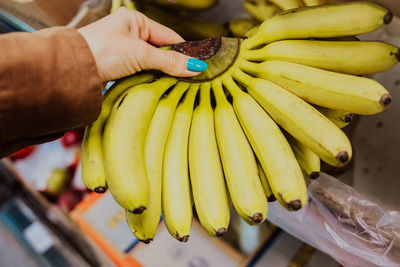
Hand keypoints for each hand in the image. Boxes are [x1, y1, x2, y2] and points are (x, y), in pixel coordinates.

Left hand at [78, 7, 206, 81]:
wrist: (71, 68)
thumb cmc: (102, 51)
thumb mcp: (140, 54)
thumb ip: (169, 61)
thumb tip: (195, 66)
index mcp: (135, 21)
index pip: (168, 36)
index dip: (184, 51)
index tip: (198, 65)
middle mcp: (130, 33)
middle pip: (161, 50)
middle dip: (173, 64)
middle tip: (190, 77)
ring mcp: (124, 49)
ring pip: (152, 62)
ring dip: (162, 73)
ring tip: (177, 83)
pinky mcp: (119, 65)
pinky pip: (141, 71)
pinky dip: (150, 78)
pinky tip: (159, 85)